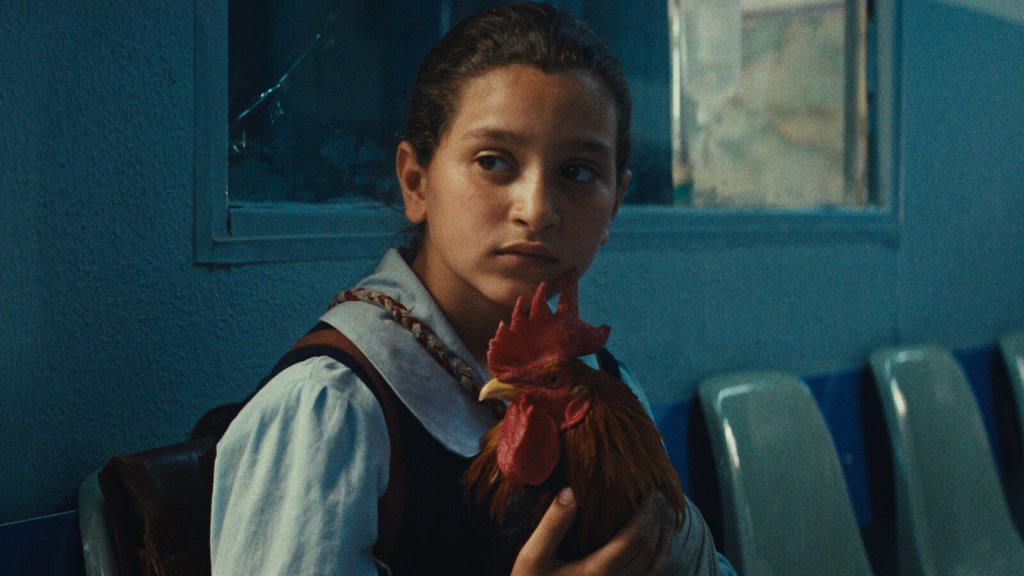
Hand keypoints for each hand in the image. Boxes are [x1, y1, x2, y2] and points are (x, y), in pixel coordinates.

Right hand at [511, 488, 673, 575]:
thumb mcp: (532, 558)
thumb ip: (552, 525)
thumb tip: (571, 491)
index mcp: (596, 572)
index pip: (634, 537)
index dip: (648, 513)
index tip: (652, 494)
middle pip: (648, 553)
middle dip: (657, 524)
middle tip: (659, 502)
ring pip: (655, 575)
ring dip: (665, 549)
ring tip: (666, 529)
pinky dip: (659, 571)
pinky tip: (656, 562)